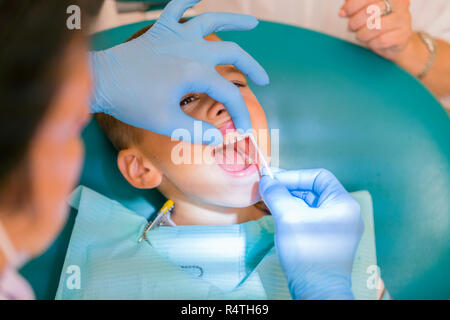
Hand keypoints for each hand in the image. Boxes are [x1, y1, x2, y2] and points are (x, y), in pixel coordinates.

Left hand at [89, 0, 268, 144]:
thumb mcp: (165, 123)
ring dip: (234, 21)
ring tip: (253, 23)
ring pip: (212, 20)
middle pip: (232, 53)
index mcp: (194, 72)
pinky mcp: (160, 29)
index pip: (229, 93)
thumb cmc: (132, 103)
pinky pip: (177, 6)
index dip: (241, 113)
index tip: (243, 129)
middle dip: (252, 68)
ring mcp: (175, 35)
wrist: (102, 81)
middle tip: (263, 79)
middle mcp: (190, 48)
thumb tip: (220, 137)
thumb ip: (196, 132)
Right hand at [259, 168, 363, 299]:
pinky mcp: (327, 240)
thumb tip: (267, 180)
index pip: (319, 177)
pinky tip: (278, 214)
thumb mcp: (288, 218)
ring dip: (289, 200)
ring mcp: (337, 228)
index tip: (272, 180)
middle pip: (314, 190)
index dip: (294, 176)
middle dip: (289, 188)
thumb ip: (277, 194)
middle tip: (267, 189)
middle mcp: (344, 214)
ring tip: (269, 201)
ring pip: (310, 205)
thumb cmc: (307, 254)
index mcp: (343, 204)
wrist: (317, 292)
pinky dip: (293, 213)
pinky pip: (310, 218)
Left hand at [340, 0, 413, 60]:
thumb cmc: (377, 22)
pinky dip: (371, 43)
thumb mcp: (364, 10)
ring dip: (362, 34)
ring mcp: (404, 19)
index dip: (351, 5)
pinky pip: (380, 40)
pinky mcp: (403, 36)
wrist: (395, 41)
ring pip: (374, 27)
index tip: (343, 13)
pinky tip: (373, 41)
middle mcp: (400, 3)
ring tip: (362, 35)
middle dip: (354, 22)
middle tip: (352, 27)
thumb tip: (342, 11)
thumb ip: (353, 5)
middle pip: (369, 11)